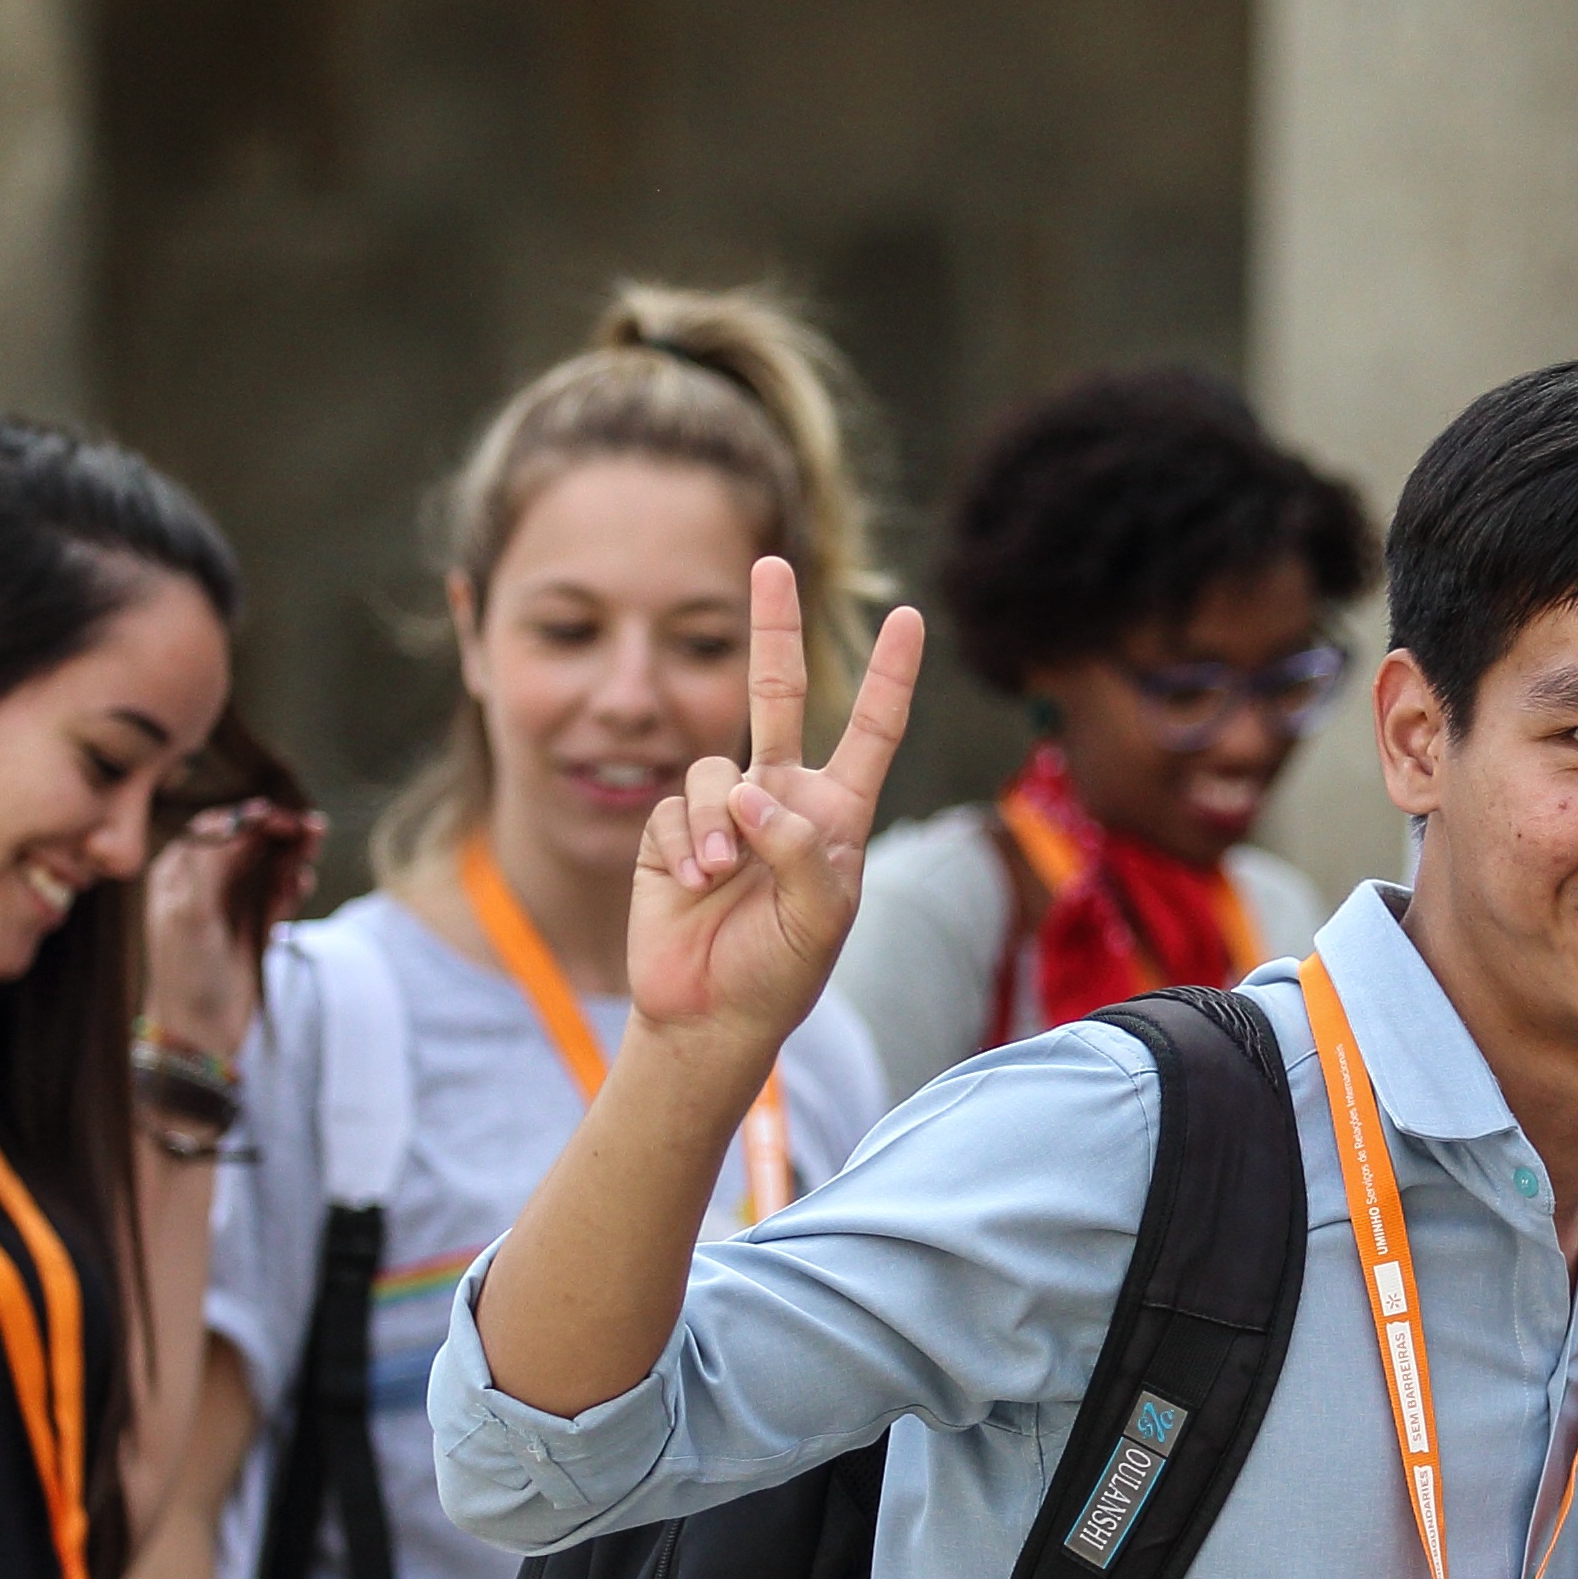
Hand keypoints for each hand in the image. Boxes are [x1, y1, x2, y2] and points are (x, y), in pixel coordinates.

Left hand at [139, 798, 317, 1063]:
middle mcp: (204, 883)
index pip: (216, 830)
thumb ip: (211, 864)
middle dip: (278, 831)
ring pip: (267, 866)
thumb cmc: (186, 973)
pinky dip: (293, 882)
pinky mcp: (255, 926)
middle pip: (248, 843)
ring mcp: (232, 904)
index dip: (248, 819)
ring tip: (316, 840)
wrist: (202, 1031)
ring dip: (292, 852)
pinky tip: (303, 878)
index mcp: (178, 874)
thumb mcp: (191, 914)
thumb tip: (235, 818)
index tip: (277, 817)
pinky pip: (279, 893)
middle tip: (310, 826)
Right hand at [630, 562, 924, 1053]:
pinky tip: (694, 885)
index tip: (906, 619)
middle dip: (773, 629)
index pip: (870, 731)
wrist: (708, 1014)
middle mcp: (781, 798)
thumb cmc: (781, 973)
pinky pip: (676, 806)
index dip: (889, 676)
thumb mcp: (823, 921)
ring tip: (722, 877)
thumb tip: (755, 791)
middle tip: (772, 564)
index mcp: (836, 814)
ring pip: (716, 767)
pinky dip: (687, 843)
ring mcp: (724, 811)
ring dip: (720, 821)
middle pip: (776, 695)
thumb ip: (805, 852)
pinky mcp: (671, 828)